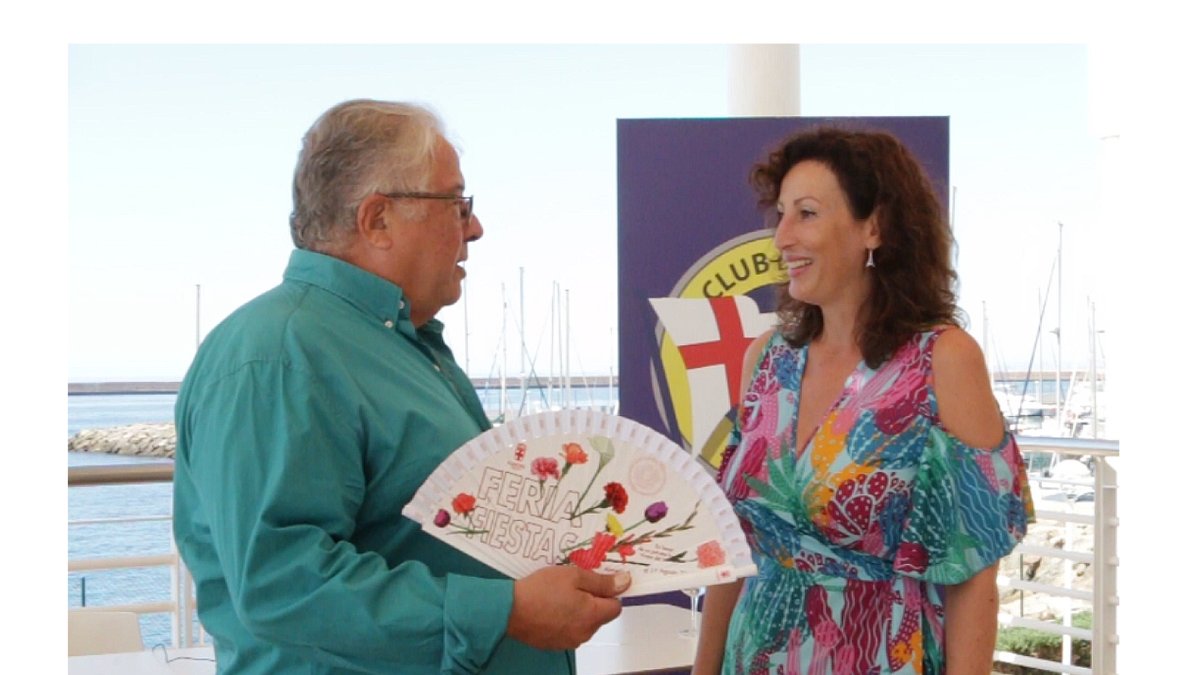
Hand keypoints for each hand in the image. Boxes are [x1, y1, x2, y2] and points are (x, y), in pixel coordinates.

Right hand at [506, 566, 629, 650]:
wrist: (509, 610)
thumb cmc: (541, 589)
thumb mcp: (574, 576)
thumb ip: (602, 581)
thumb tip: (625, 582)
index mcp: (592, 616)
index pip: (616, 606)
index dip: (609, 592)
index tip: (596, 582)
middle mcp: (585, 633)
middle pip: (600, 615)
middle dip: (592, 601)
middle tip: (572, 585)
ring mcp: (570, 641)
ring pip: (584, 623)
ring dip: (578, 610)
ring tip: (559, 596)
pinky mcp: (555, 644)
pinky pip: (569, 630)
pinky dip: (565, 620)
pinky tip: (550, 608)